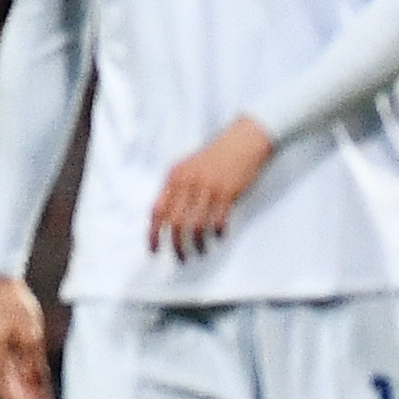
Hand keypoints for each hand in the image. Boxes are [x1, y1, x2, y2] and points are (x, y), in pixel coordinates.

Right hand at [0, 276, 56, 398]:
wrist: (0, 284)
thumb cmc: (13, 305)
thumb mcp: (30, 334)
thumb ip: (33, 362)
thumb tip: (38, 386)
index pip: (10, 394)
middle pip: (11, 393)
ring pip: (15, 385)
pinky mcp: (4, 351)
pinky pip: (17, 372)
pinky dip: (30, 384)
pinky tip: (43, 395)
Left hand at [146, 117, 274, 257]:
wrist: (245, 141)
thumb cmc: (218, 155)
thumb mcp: (190, 166)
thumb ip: (178, 187)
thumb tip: (170, 215)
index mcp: (175, 176)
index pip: (158, 210)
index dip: (154, 233)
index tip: (154, 248)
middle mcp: (188, 183)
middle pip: (175, 222)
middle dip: (176, 244)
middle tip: (181, 257)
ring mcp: (208, 187)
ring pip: (196, 224)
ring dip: (197, 243)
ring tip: (200, 251)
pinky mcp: (228, 192)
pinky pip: (218, 220)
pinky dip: (217, 232)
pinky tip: (219, 236)